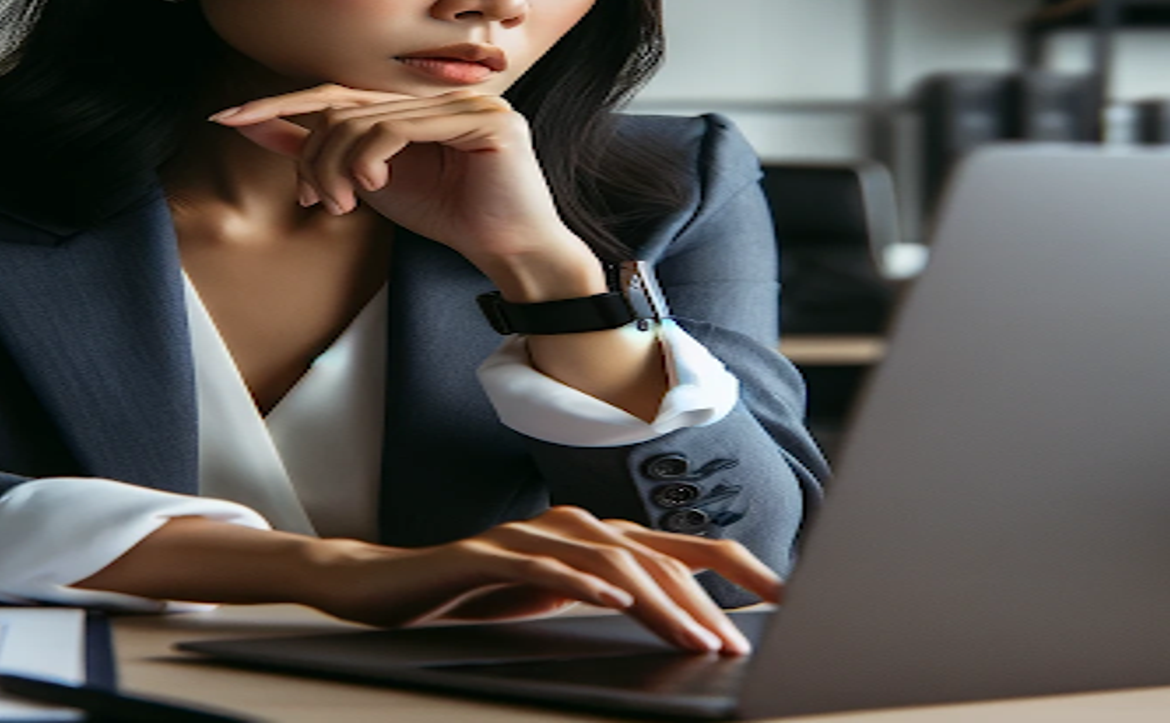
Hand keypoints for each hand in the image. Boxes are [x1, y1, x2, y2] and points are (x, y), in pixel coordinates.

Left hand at [211, 85, 595, 279]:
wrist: (509, 250)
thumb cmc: (449, 216)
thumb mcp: (370, 182)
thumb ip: (321, 151)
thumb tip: (258, 127)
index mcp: (415, 102)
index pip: (337, 93)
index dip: (280, 105)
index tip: (227, 119)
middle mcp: (439, 91)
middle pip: (344, 108)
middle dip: (314, 157)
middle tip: (317, 202)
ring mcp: (465, 99)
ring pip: (365, 120)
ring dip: (338, 168)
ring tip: (342, 205)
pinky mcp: (483, 119)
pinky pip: (399, 128)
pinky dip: (371, 158)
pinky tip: (372, 186)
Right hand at [295, 505, 780, 654]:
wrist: (385, 584)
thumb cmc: (475, 591)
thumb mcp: (555, 596)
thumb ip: (607, 595)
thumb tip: (677, 621)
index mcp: (591, 535)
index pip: (676, 547)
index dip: (734, 566)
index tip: (784, 595)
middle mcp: (568, 524)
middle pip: (649, 556)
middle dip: (700, 603)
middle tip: (734, 644)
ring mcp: (527, 535)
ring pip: (606, 560)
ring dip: (655, 600)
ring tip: (690, 634)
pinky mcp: (485, 554)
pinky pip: (539, 565)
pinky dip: (577, 582)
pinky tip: (607, 601)